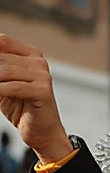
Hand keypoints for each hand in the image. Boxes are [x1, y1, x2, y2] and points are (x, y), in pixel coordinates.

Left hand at [0, 35, 72, 162]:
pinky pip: (13, 87)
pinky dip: (0, 90)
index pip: (3, 41)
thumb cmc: (21, 107)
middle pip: (1, 57)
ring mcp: (43, 75)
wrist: (42, 131)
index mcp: (30, 54)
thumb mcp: (2, 82)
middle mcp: (38, 62)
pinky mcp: (43, 91)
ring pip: (4, 71)